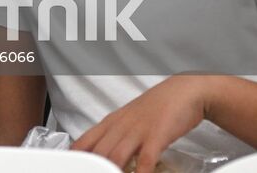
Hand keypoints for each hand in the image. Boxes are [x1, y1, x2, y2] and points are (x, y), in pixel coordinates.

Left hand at [73, 75, 210, 172]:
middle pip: (98, 152)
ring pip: (116, 156)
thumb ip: (117, 136)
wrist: (183, 92)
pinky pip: (145, 159)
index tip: (73, 167)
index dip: (76, 157)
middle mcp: (120, 126)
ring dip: (113, 171)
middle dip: (95, 168)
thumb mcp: (130, 119)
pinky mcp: (156, 136)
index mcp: (111, 122)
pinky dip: (141, 172)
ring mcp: (138, 131)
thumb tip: (106, 154)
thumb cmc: (158, 107)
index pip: (84, 142)